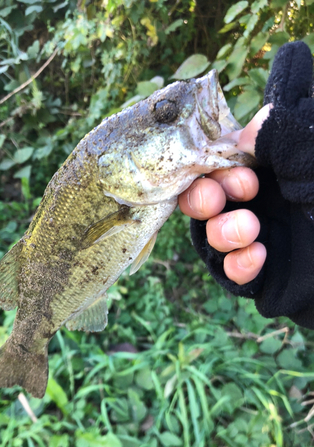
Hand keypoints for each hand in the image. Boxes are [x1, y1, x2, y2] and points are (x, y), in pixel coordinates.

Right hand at [179, 104, 271, 284]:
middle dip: (203, 195)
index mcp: (271, 169)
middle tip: (221, 196)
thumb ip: (287, 139)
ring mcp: (256, 239)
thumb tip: (249, 127)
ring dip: (221, 230)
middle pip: (203, 196)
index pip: (224, 157)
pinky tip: (257, 256)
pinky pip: (229, 272)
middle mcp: (258, 202)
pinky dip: (236, 266)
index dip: (215, 158)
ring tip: (249, 229)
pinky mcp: (260, 275)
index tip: (233, 154)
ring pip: (210, 234)